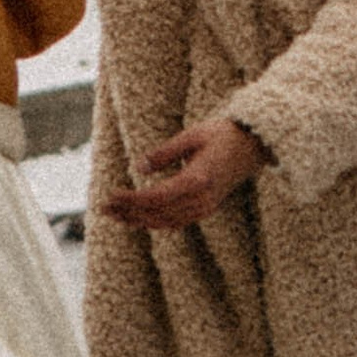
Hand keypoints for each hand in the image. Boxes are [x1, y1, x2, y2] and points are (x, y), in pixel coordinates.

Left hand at [101, 117, 270, 231]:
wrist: (253, 146)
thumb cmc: (223, 135)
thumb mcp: (192, 136)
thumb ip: (165, 153)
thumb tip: (139, 168)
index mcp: (197, 180)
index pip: (157, 197)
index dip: (132, 200)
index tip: (110, 196)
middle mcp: (201, 200)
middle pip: (158, 213)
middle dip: (129, 212)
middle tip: (103, 208)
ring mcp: (205, 207)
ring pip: (166, 221)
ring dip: (139, 220)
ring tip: (116, 216)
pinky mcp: (206, 209)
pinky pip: (176, 221)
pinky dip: (155, 221)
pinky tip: (139, 218)